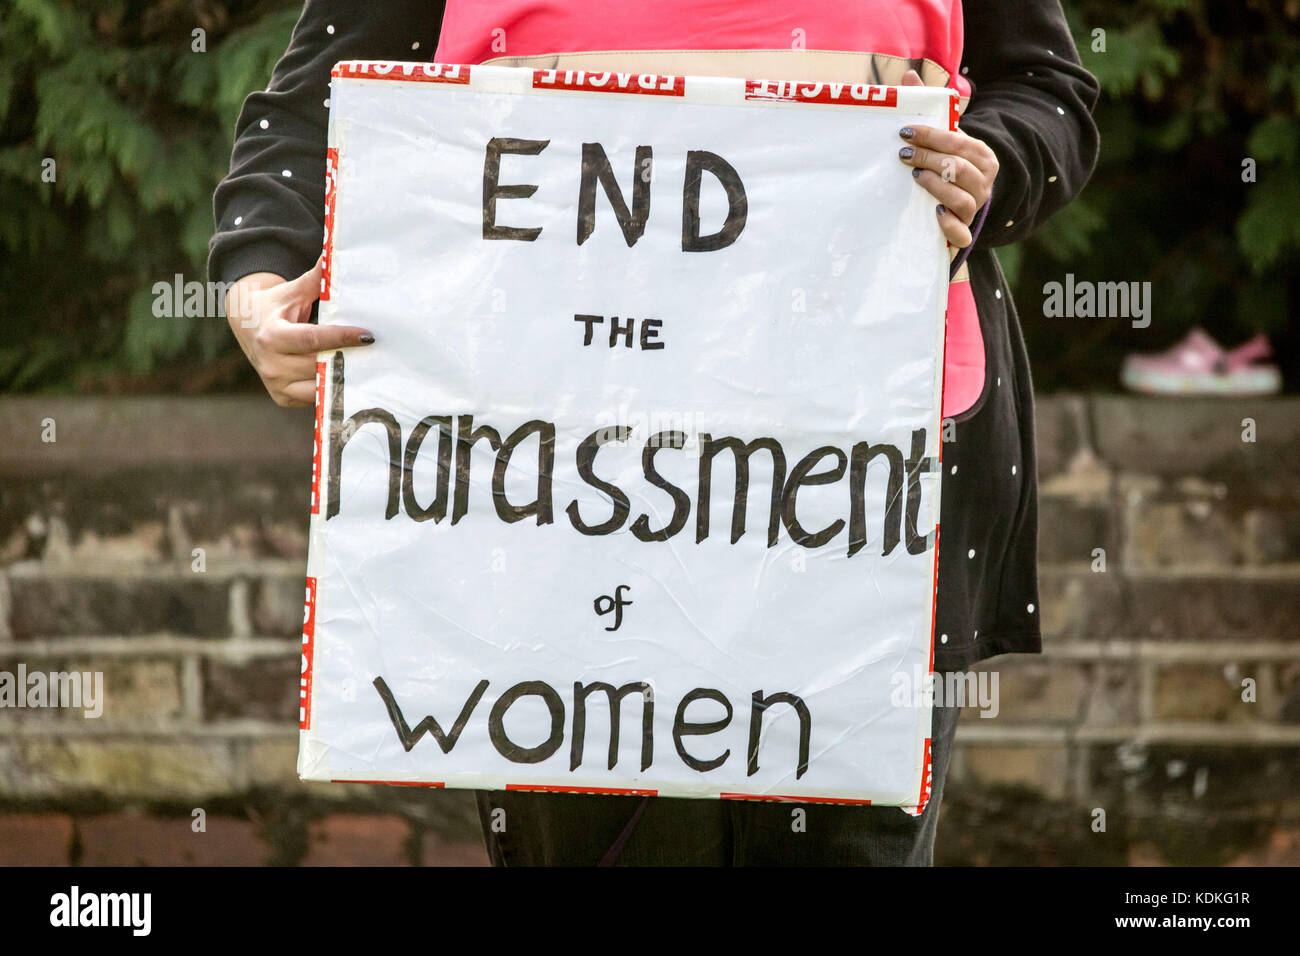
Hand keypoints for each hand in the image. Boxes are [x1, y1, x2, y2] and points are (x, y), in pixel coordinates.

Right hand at [225, 259, 373, 406]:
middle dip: (347, 358)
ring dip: (343, 376)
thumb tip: (334, 253)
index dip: (341, 337)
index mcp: (271, 337)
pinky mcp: (283, 398)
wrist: (247, 327)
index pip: (312, 339)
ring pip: (319, 385)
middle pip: (318, 365)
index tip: (368, 335)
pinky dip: (333, 388)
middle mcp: (271, 365)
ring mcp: (276, 385)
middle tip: (377, 352)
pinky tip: (351, 378)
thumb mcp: (292, 291)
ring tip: (368, 364)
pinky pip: (315, 397)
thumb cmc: (276, 306)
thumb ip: (316, 278)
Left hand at [896, 69, 997, 247]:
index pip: (959, 142)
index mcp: (981, 156)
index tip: (905, 132)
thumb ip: (928, 109)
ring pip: (962, 198)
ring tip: (916, 177)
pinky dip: (948, 224)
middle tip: (904, 154)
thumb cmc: (947, 166)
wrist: (959, 204)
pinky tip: (933, 212)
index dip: (931, 136)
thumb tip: (908, 76)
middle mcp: (983, 182)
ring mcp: (975, 208)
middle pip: (959, 168)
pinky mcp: (964, 232)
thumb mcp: (942, 138)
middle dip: (930, 158)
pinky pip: (961, 233)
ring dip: (937, 186)